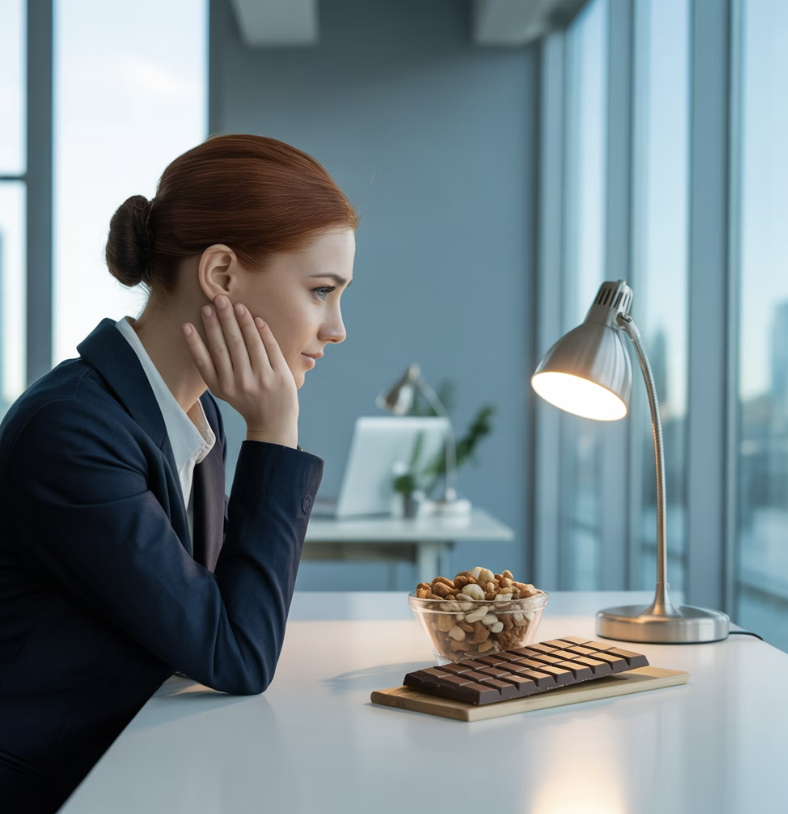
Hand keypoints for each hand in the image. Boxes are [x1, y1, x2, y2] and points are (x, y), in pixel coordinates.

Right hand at [182, 295, 298, 448]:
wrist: (273, 422)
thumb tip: (200, 333)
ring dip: (240, 321)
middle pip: (226, 346)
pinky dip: (262, 331)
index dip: (195, 343)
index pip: (205, 362)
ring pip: (248, 343)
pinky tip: (255, 318)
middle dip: (220, 321)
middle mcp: (238, 384)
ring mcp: (260, 380)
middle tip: (216, 300)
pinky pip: (269, 347)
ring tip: (234, 304)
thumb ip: (214, 368)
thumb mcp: (224, 390)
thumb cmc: (245, 400)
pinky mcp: (279, 376)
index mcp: (222, 387)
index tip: (187, 325)